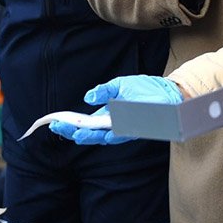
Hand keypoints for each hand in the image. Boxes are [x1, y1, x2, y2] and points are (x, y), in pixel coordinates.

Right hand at [49, 75, 182, 144]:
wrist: (167, 90)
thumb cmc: (144, 88)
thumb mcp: (119, 85)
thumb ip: (103, 91)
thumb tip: (87, 98)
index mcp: (107, 115)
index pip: (85, 123)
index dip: (69, 125)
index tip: (54, 122)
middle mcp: (113, 126)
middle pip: (89, 133)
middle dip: (73, 131)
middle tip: (58, 128)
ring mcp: (124, 129)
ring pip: (102, 137)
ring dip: (88, 135)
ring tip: (74, 132)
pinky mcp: (135, 130)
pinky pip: (120, 134)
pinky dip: (108, 134)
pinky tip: (98, 132)